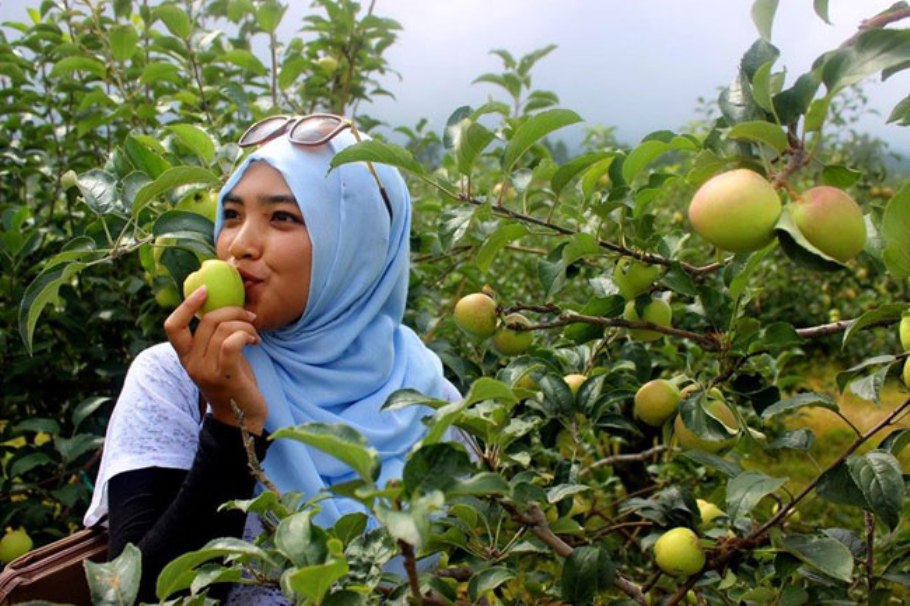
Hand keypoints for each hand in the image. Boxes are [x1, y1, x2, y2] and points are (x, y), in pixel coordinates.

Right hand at [164, 286, 266, 433]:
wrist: (242, 418)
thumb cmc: (234, 381)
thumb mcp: (218, 356)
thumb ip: (214, 336)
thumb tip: (224, 305)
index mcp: (186, 356)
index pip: (172, 326)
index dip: (185, 305)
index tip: (204, 290)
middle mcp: (191, 363)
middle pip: (207, 321)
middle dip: (233, 311)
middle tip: (250, 318)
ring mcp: (206, 371)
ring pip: (222, 329)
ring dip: (244, 324)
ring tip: (254, 335)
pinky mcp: (225, 376)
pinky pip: (231, 343)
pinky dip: (245, 334)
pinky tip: (254, 341)